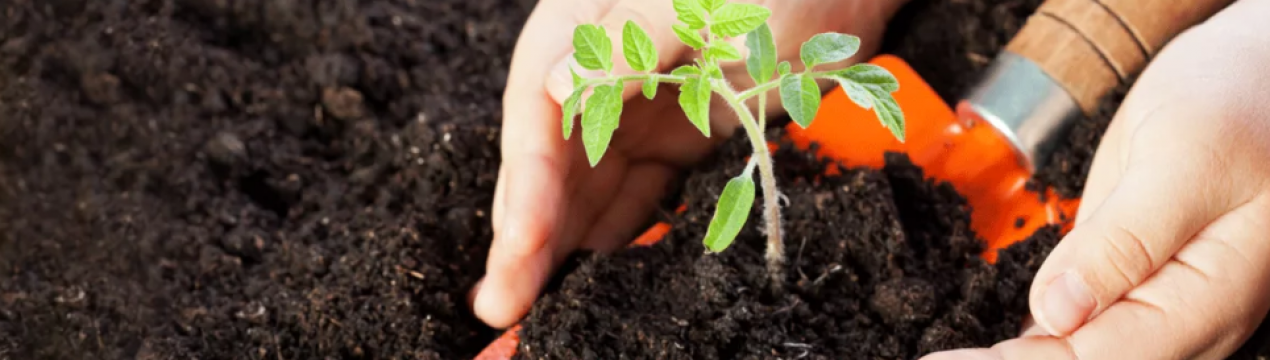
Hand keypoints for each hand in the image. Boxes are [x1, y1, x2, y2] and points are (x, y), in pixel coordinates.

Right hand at [474, 0, 906, 327]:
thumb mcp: (693, 1)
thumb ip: (624, 44)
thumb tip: (551, 89)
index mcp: (578, 29)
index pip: (539, 122)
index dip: (526, 192)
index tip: (519, 254)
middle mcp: (595, 74)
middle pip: (551, 166)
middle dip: (527, 238)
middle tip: (502, 309)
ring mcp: (636, 108)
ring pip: (587, 190)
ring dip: (563, 249)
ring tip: (531, 313)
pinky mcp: (677, 135)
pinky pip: (637, 195)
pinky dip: (617, 236)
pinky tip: (598, 279)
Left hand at [925, 1, 1269, 358]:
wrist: (1260, 75)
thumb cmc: (1243, 104)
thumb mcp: (1185, 161)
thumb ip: (1125, 241)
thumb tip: (1058, 313)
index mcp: (1209, 297)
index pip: (1097, 358)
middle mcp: (1186, 319)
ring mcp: (1157, 305)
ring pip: (1079, 355)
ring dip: (1016, 358)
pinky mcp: (1128, 284)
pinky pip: (1076, 330)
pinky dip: (1030, 342)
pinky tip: (980, 350)